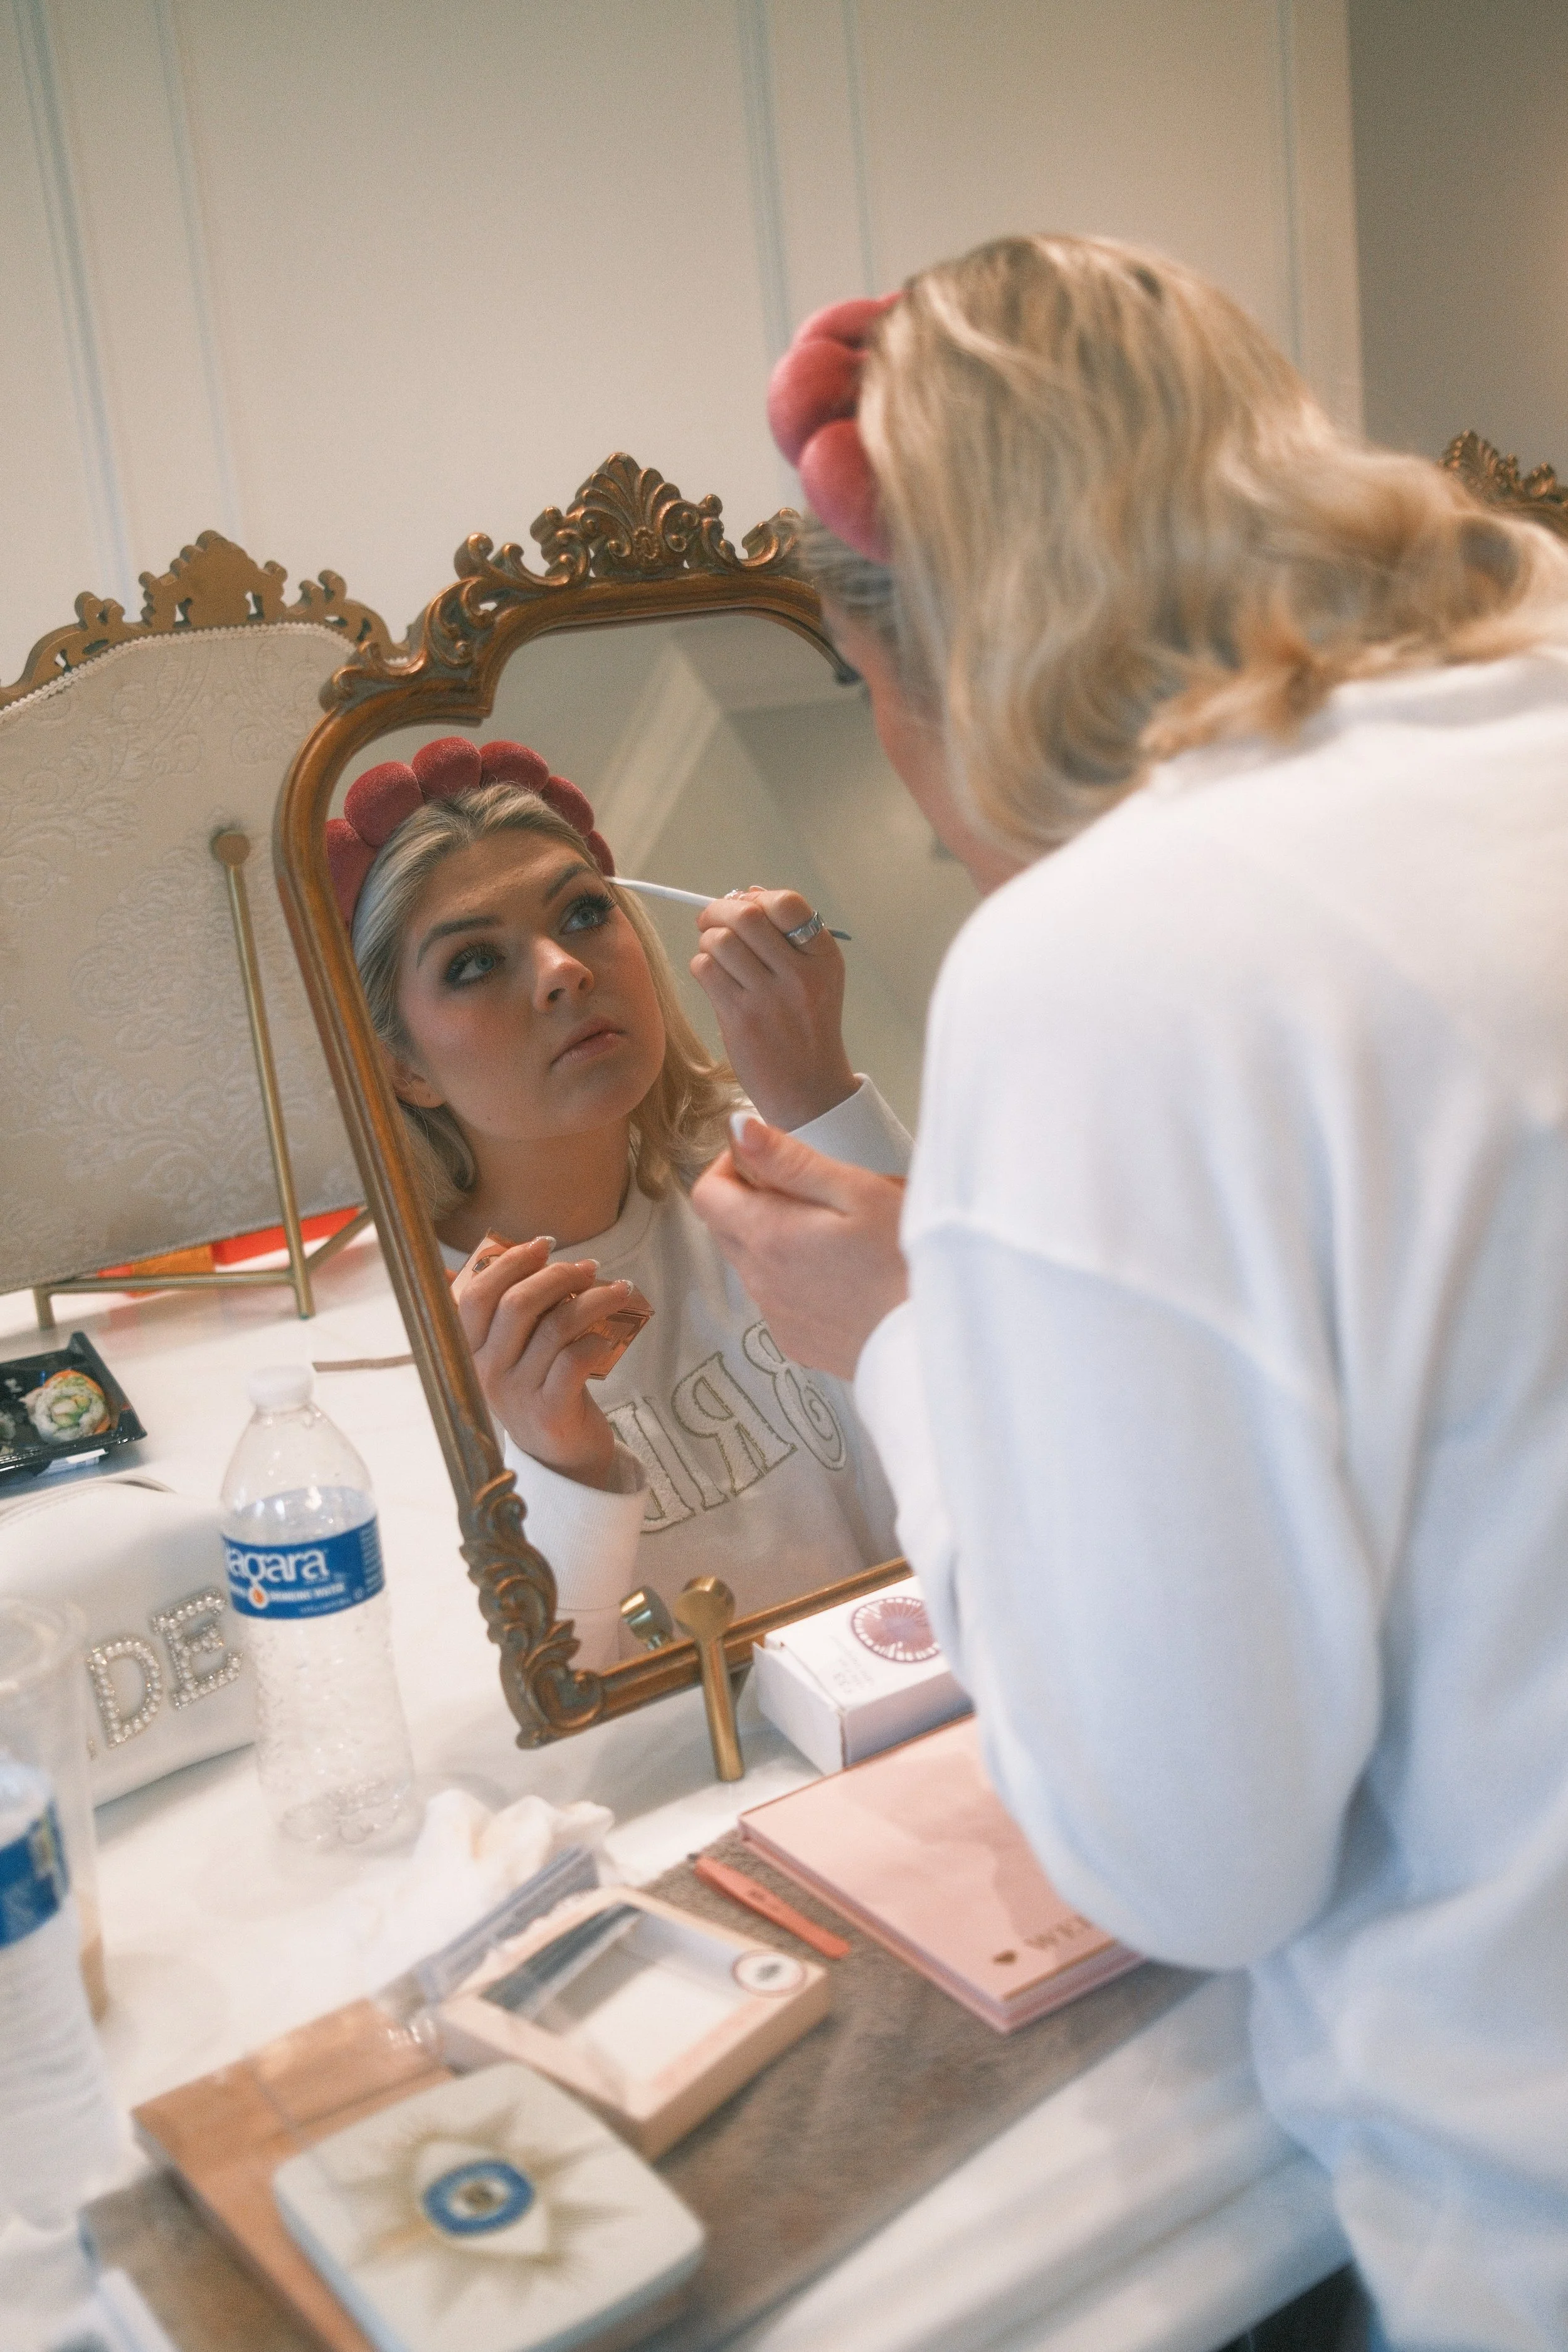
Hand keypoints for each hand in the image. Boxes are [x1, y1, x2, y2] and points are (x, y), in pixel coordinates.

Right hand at [451, 1234, 638, 1486]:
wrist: (560, 1456)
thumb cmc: (534, 1389)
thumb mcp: (504, 1353)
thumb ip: (491, 1313)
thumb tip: (461, 1263)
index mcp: (469, 1351)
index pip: (475, 1296)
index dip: (510, 1263)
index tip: (544, 1246)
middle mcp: (486, 1372)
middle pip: (518, 1305)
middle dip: (558, 1275)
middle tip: (589, 1268)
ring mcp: (517, 1394)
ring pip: (556, 1327)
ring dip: (593, 1299)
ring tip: (619, 1290)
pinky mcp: (550, 1411)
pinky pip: (575, 1360)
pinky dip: (596, 1340)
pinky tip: (607, 1336)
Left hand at [690, 1114, 907, 1376]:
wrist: (936, 1338)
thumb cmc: (906, 1261)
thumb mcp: (856, 1191)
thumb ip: (790, 1160)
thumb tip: (738, 1128)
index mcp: (766, 1235)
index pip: (707, 1193)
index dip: (732, 1167)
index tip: (773, 1162)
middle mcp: (759, 1281)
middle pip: (727, 1228)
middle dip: (755, 1201)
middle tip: (814, 1196)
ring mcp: (776, 1316)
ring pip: (753, 1263)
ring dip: (778, 1241)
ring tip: (837, 1238)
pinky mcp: (796, 1341)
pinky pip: (777, 1299)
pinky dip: (795, 1279)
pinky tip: (843, 1277)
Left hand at [691, 886, 856, 1129]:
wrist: (809, 1089)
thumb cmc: (806, 1027)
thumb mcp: (816, 978)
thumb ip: (788, 936)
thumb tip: (749, 893)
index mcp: (823, 958)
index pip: (788, 904)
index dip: (756, 899)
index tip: (744, 906)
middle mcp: (800, 975)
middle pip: (747, 916)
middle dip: (719, 911)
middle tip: (710, 920)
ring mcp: (769, 997)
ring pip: (721, 941)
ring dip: (708, 940)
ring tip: (713, 953)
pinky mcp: (740, 1018)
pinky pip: (706, 969)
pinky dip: (701, 965)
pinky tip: (712, 977)